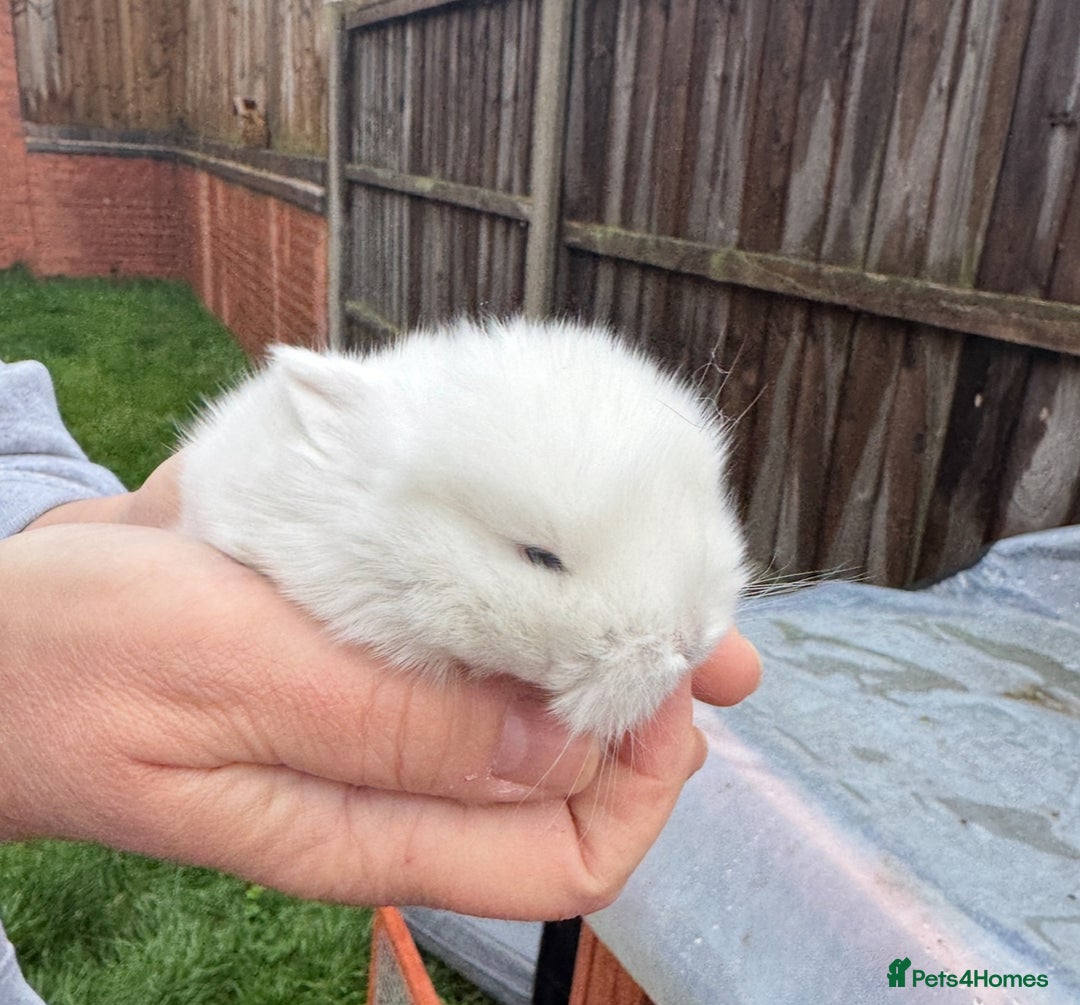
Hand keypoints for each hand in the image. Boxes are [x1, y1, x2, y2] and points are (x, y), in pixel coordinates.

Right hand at [0, 522, 758, 918]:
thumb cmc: (69, 662)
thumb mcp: (227, 681)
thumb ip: (389, 727)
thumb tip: (559, 751)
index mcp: (364, 825)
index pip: (566, 856)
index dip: (644, 781)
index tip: (669, 686)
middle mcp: (388, 781)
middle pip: (568, 773)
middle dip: (645, 696)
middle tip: (694, 607)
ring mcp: (372, 715)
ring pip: (523, 697)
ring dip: (590, 630)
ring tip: (641, 556)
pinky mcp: (349, 651)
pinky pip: (461, 635)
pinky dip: (512, 588)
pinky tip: (530, 533)